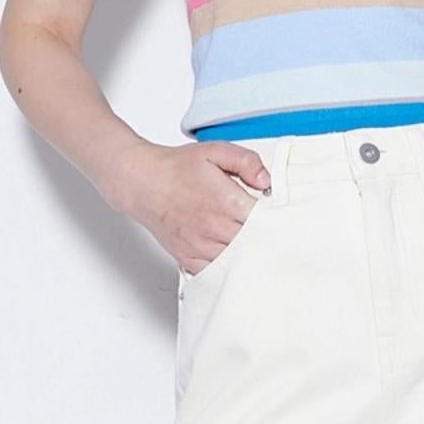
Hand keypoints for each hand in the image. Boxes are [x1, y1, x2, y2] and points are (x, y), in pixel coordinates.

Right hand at [125, 140, 271, 276]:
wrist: (142, 182)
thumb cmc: (176, 168)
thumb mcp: (215, 151)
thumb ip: (246, 161)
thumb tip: (267, 181)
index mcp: (226, 202)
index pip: (265, 221)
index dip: (277, 221)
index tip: (281, 219)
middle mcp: (214, 227)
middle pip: (255, 245)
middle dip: (265, 239)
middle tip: (271, 234)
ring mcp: (201, 245)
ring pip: (238, 262)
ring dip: (247, 255)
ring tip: (253, 246)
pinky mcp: (189, 257)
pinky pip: (216, 272)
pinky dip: (227, 268)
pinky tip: (232, 258)